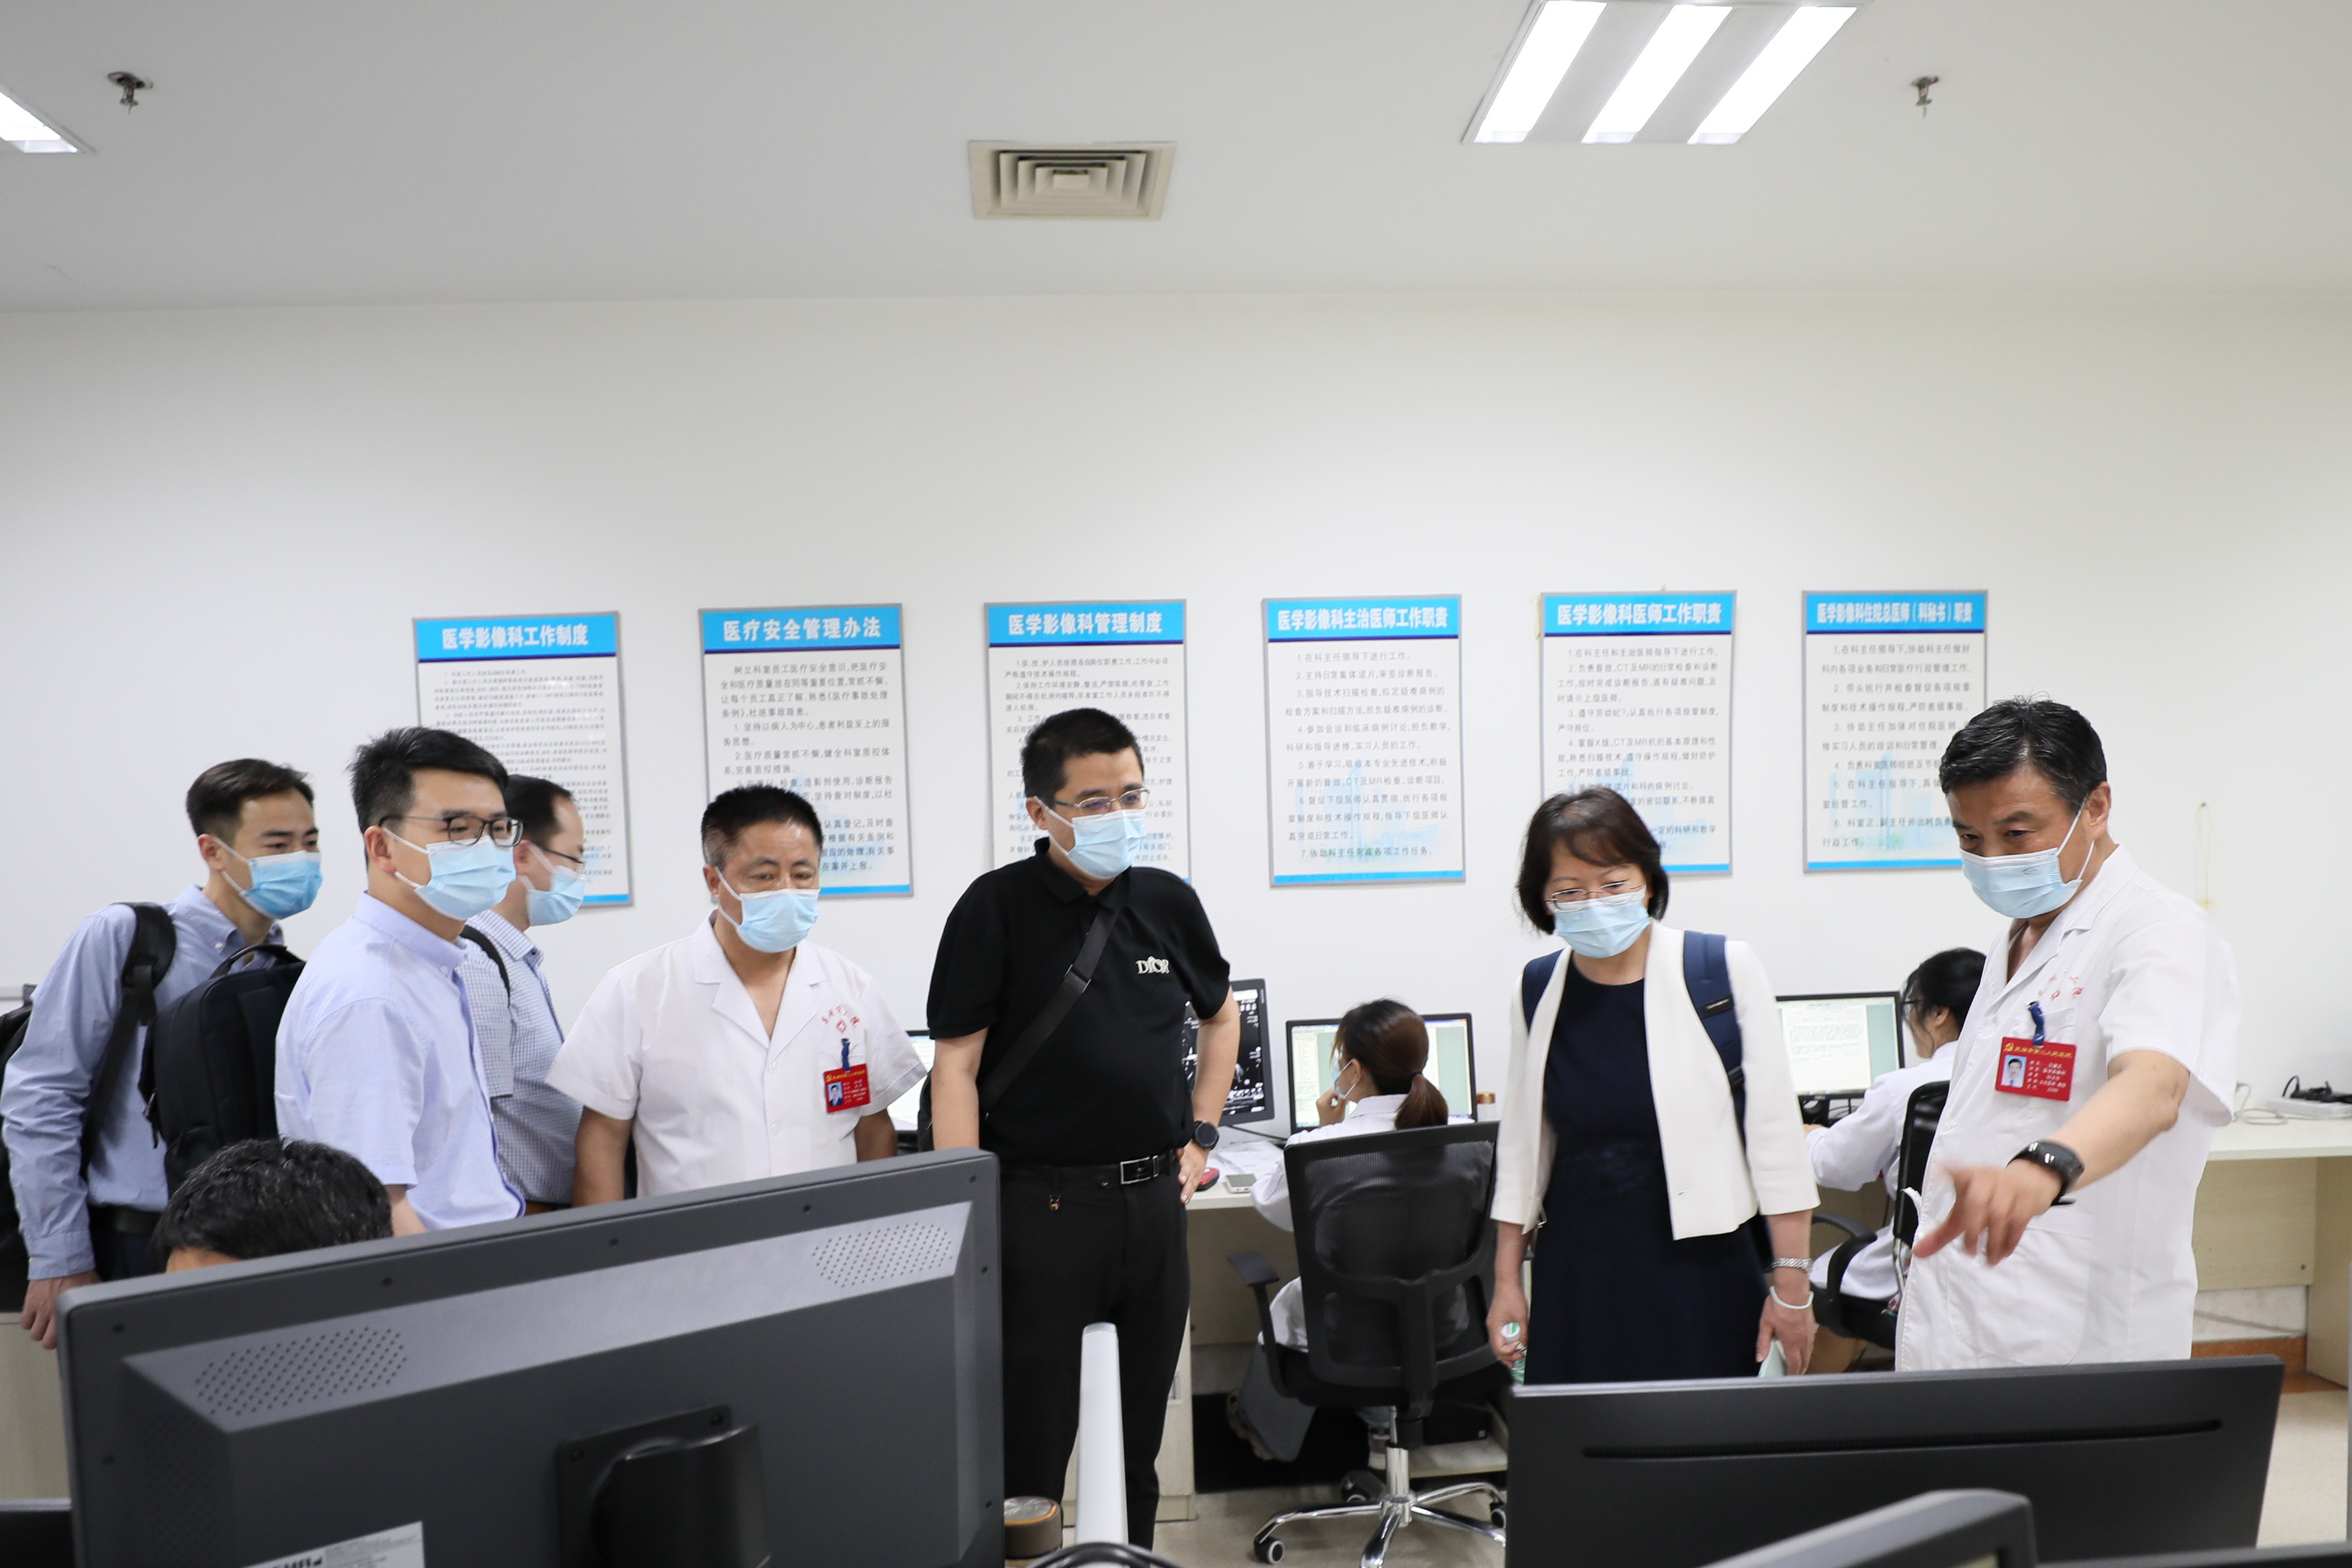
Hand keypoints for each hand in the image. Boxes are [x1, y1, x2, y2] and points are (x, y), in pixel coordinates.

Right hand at [21, 1271, 99, 1349]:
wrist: (62, 1259)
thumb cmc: (81, 1273)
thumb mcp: (92, 1290)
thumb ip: (92, 1303)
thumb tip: (102, 1310)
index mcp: (71, 1312)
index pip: (65, 1338)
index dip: (66, 1340)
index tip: (69, 1338)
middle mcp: (54, 1314)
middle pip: (47, 1341)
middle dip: (51, 1340)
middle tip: (55, 1333)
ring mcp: (40, 1309)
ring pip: (34, 1334)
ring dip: (40, 1331)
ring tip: (46, 1325)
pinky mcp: (30, 1303)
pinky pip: (24, 1322)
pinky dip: (29, 1322)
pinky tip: (36, 1317)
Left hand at [1178, 1140, 1209, 1204]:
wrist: (1201, 1145)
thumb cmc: (1189, 1146)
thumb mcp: (1182, 1144)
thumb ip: (1177, 1150)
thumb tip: (1175, 1152)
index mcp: (1188, 1158)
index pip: (1187, 1165)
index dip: (1184, 1173)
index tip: (1181, 1180)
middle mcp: (1194, 1166)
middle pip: (1191, 1178)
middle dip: (1186, 1188)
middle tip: (1182, 1196)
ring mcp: (1197, 1173)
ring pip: (1193, 1184)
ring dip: (1188, 1192)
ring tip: (1183, 1200)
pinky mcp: (1198, 1177)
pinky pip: (1194, 1186)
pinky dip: (1190, 1194)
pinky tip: (1186, 1200)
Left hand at [1315, 1088, 1346, 1126]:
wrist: (1328, 1127)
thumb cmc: (1332, 1122)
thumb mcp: (1340, 1110)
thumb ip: (1342, 1100)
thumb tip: (1344, 1092)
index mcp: (1322, 1102)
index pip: (1332, 1091)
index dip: (1340, 1092)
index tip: (1345, 1095)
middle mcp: (1320, 1100)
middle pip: (1331, 1091)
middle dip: (1339, 1094)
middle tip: (1345, 1099)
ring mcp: (1320, 1102)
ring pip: (1330, 1094)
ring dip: (1337, 1097)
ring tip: (1342, 1102)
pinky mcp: (1321, 1103)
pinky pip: (1329, 1097)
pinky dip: (1334, 1098)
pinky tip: (1338, 1103)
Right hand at [1487, 1277, 1529, 1368]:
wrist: (1507, 1282)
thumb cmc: (1513, 1297)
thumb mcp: (1522, 1317)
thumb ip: (1524, 1333)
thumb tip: (1526, 1345)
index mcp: (1495, 1327)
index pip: (1499, 1348)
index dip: (1510, 1351)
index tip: (1520, 1348)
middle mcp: (1491, 1327)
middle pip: (1495, 1348)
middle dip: (1506, 1357)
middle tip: (1518, 1362)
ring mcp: (1493, 1323)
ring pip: (1496, 1343)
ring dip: (1505, 1352)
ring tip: (1515, 1358)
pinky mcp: (1497, 1320)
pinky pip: (1499, 1337)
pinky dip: (1505, 1344)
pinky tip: (1513, 1345)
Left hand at [1758, 1269, 1814, 1373]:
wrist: (1793, 1292)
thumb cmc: (1778, 1307)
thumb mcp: (1765, 1324)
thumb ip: (1763, 1342)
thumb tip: (1760, 1358)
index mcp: (1791, 1343)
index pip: (1794, 1364)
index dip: (1792, 1373)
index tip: (1789, 1379)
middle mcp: (1803, 1341)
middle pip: (1804, 1361)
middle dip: (1800, 1370)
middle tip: (1795, 1376)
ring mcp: (1809, 1334)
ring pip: (1809, 1354)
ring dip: (1805, 1362)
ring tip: (1800, 1366)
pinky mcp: (1812, 1327)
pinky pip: (1811, 1345)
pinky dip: (1808, 1352)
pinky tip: (1804, 1350)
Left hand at [1913, 1161, 2061, 1265]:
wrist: (2029, 1182)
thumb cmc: (1989, 1197)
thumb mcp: (1965, 1211)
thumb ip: (1942, 1233)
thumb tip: (1918, 1253)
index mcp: (1968, 1177)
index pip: (1957, 1174)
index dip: (1948, 1171)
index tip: (1938, 1171)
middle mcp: (1986, 1180)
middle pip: (1977, 1201)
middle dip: (1973, 1227)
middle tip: (1970, 1252)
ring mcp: (2008, 1188)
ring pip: (2000, 1214)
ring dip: (1994, 1241)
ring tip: (1989, 1261)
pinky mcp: (2026, 1200)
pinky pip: (2019, 1222)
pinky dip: (2010, 1240)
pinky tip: (2004, 1253)